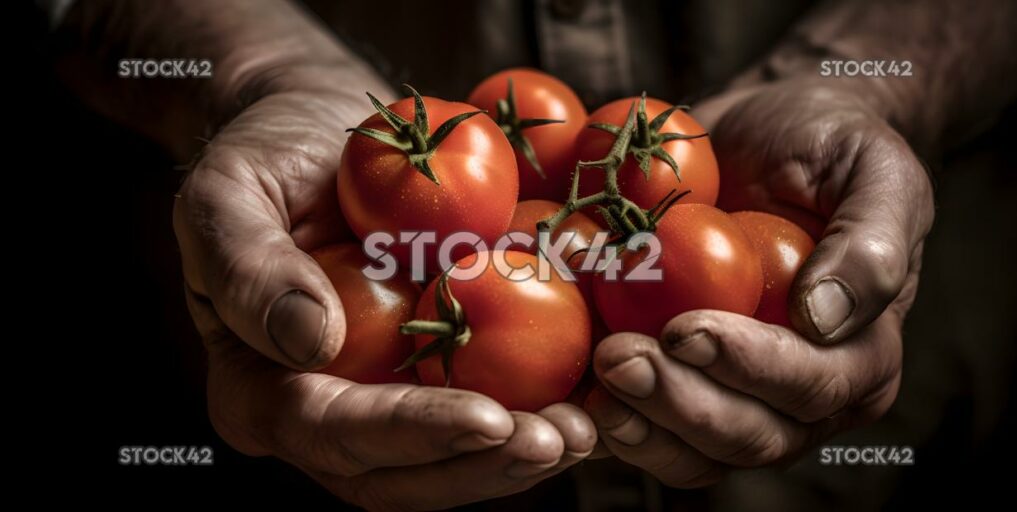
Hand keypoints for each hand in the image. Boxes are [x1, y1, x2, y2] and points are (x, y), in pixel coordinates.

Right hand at [173, 73, 595, 508]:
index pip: (334, 433)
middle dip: (485, 464)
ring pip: (455, 457)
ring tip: (591, 425)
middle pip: (403, 472)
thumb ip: (248, 269)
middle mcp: (329, 411)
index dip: (413, 432)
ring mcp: (388, 398)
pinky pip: (492, 405)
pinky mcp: (438, 374)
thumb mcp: (227, 196)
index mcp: (265, 388)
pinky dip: (545, 407)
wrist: (325, 136)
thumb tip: (308, 341)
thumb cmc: (266, 160)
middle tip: (562, 439)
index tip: (489, 418)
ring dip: (525, 453)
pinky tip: (596, 393)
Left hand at [584, 78, 933, 486]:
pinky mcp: (674, 388)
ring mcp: (732, 399)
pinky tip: (568, 390)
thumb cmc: (830, 149)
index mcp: (857, 358)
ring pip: (690, 452)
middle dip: (679, 404)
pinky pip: (643, 429)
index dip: (747, 368)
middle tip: (618, 357)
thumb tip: (824, 317)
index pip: (808, 387)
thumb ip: (871, 242)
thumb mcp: (876, 171)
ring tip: (593, 377)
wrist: (768, 131)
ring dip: (638, 426)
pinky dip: (604, 421)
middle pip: (745, 435)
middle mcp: (797, 397)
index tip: (685, 329)